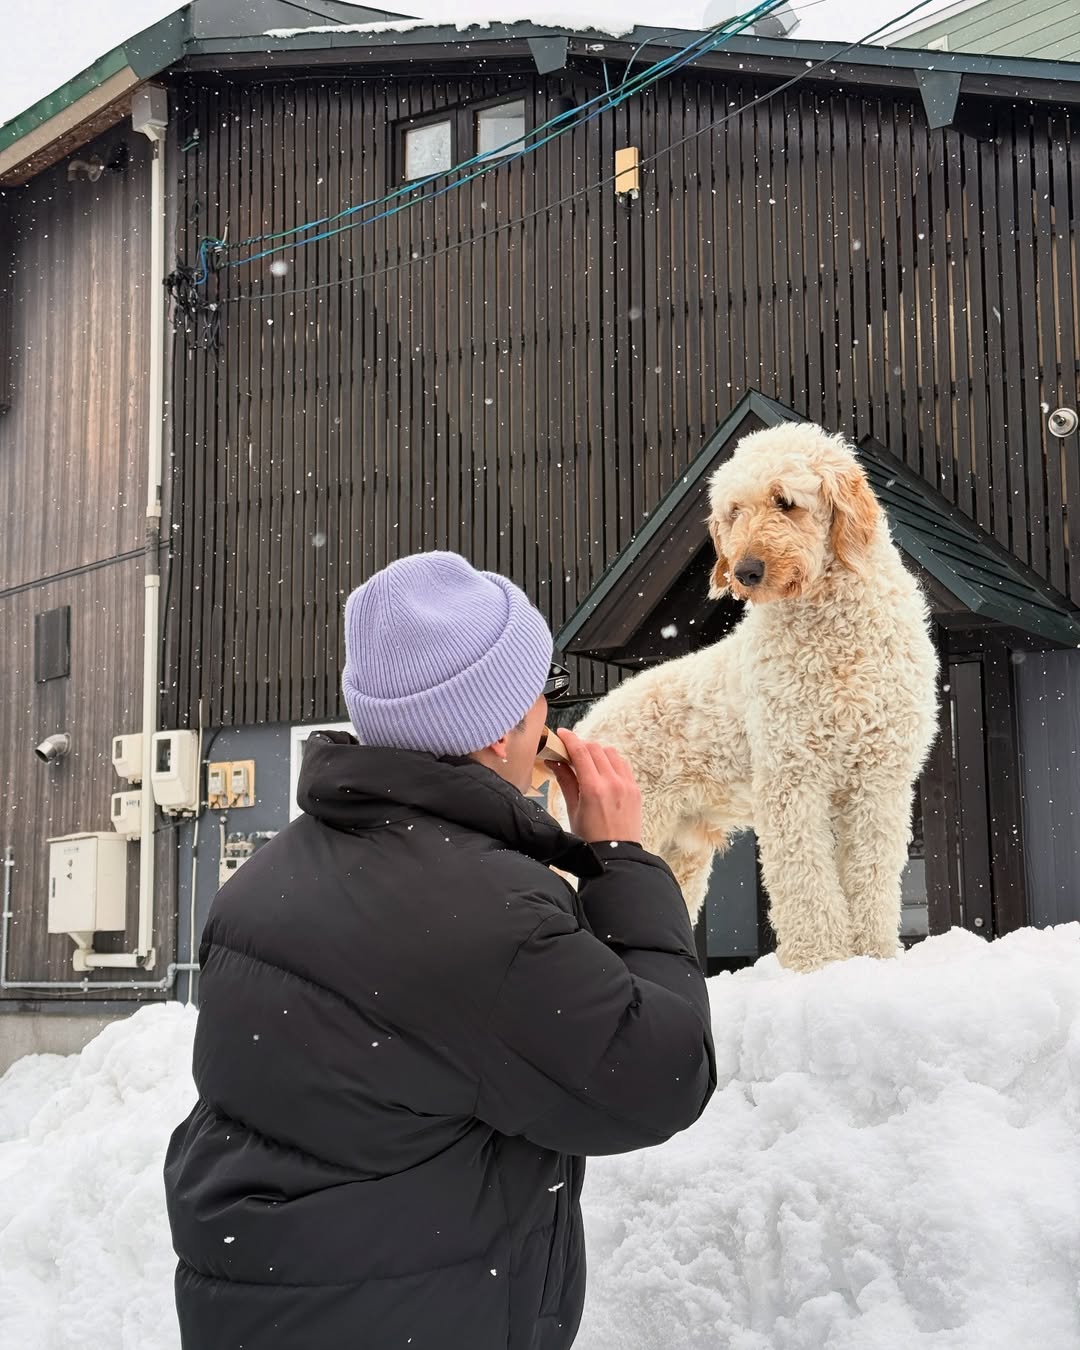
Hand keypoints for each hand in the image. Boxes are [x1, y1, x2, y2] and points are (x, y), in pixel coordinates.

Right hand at [550, 728, 642, 844]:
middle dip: (581, 746)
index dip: (569, 739)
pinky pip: (623, 765)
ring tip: (588, 763)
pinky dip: (611, 762)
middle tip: (570, 752)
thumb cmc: (590, 837)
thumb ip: (565, 781)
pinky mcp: (635, 788)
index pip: (580, 752)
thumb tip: (555, 761)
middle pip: (595, 749)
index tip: (561, 734)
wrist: (616, 855)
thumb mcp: (573, 809)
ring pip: (611, 753)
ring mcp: (627, 784)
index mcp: (593, 788)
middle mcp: (612, 782)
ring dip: (597, 753)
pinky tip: (603, 771)